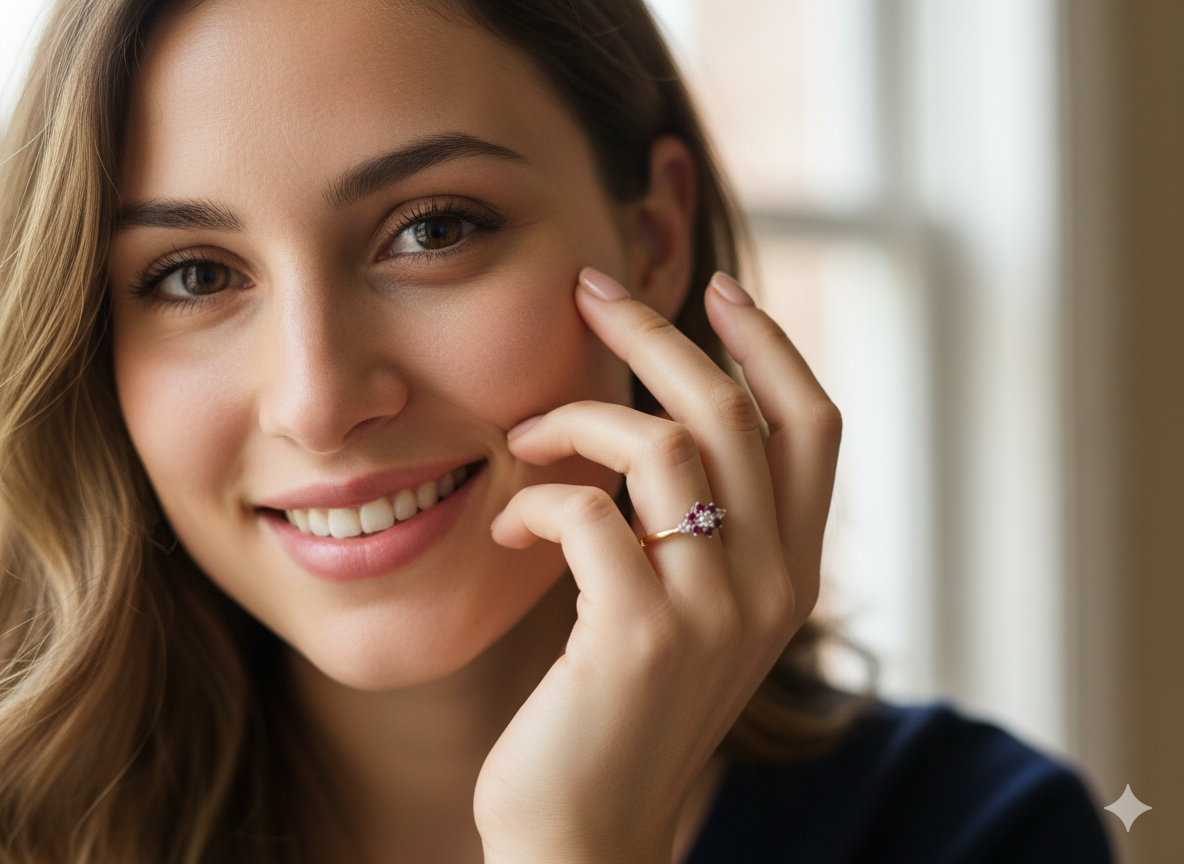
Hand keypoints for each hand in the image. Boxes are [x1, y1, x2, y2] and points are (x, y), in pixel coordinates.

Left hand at [475, 268, 841, 863]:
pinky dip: (534, 501)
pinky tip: (506, 527)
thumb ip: (705, 529)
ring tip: (524, 440)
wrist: (584, 834)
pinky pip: (586, 512)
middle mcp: (772, 588)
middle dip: (657, 335)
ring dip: (575, 422)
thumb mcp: (691, 612)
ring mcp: (712, 614)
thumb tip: (669, 421)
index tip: (716, 289)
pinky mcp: (637, 638)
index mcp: (792, 574)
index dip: (769, 347)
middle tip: (591, 294)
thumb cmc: (620, 711)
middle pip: (734, 413)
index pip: (814, 427)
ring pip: (662, 447)